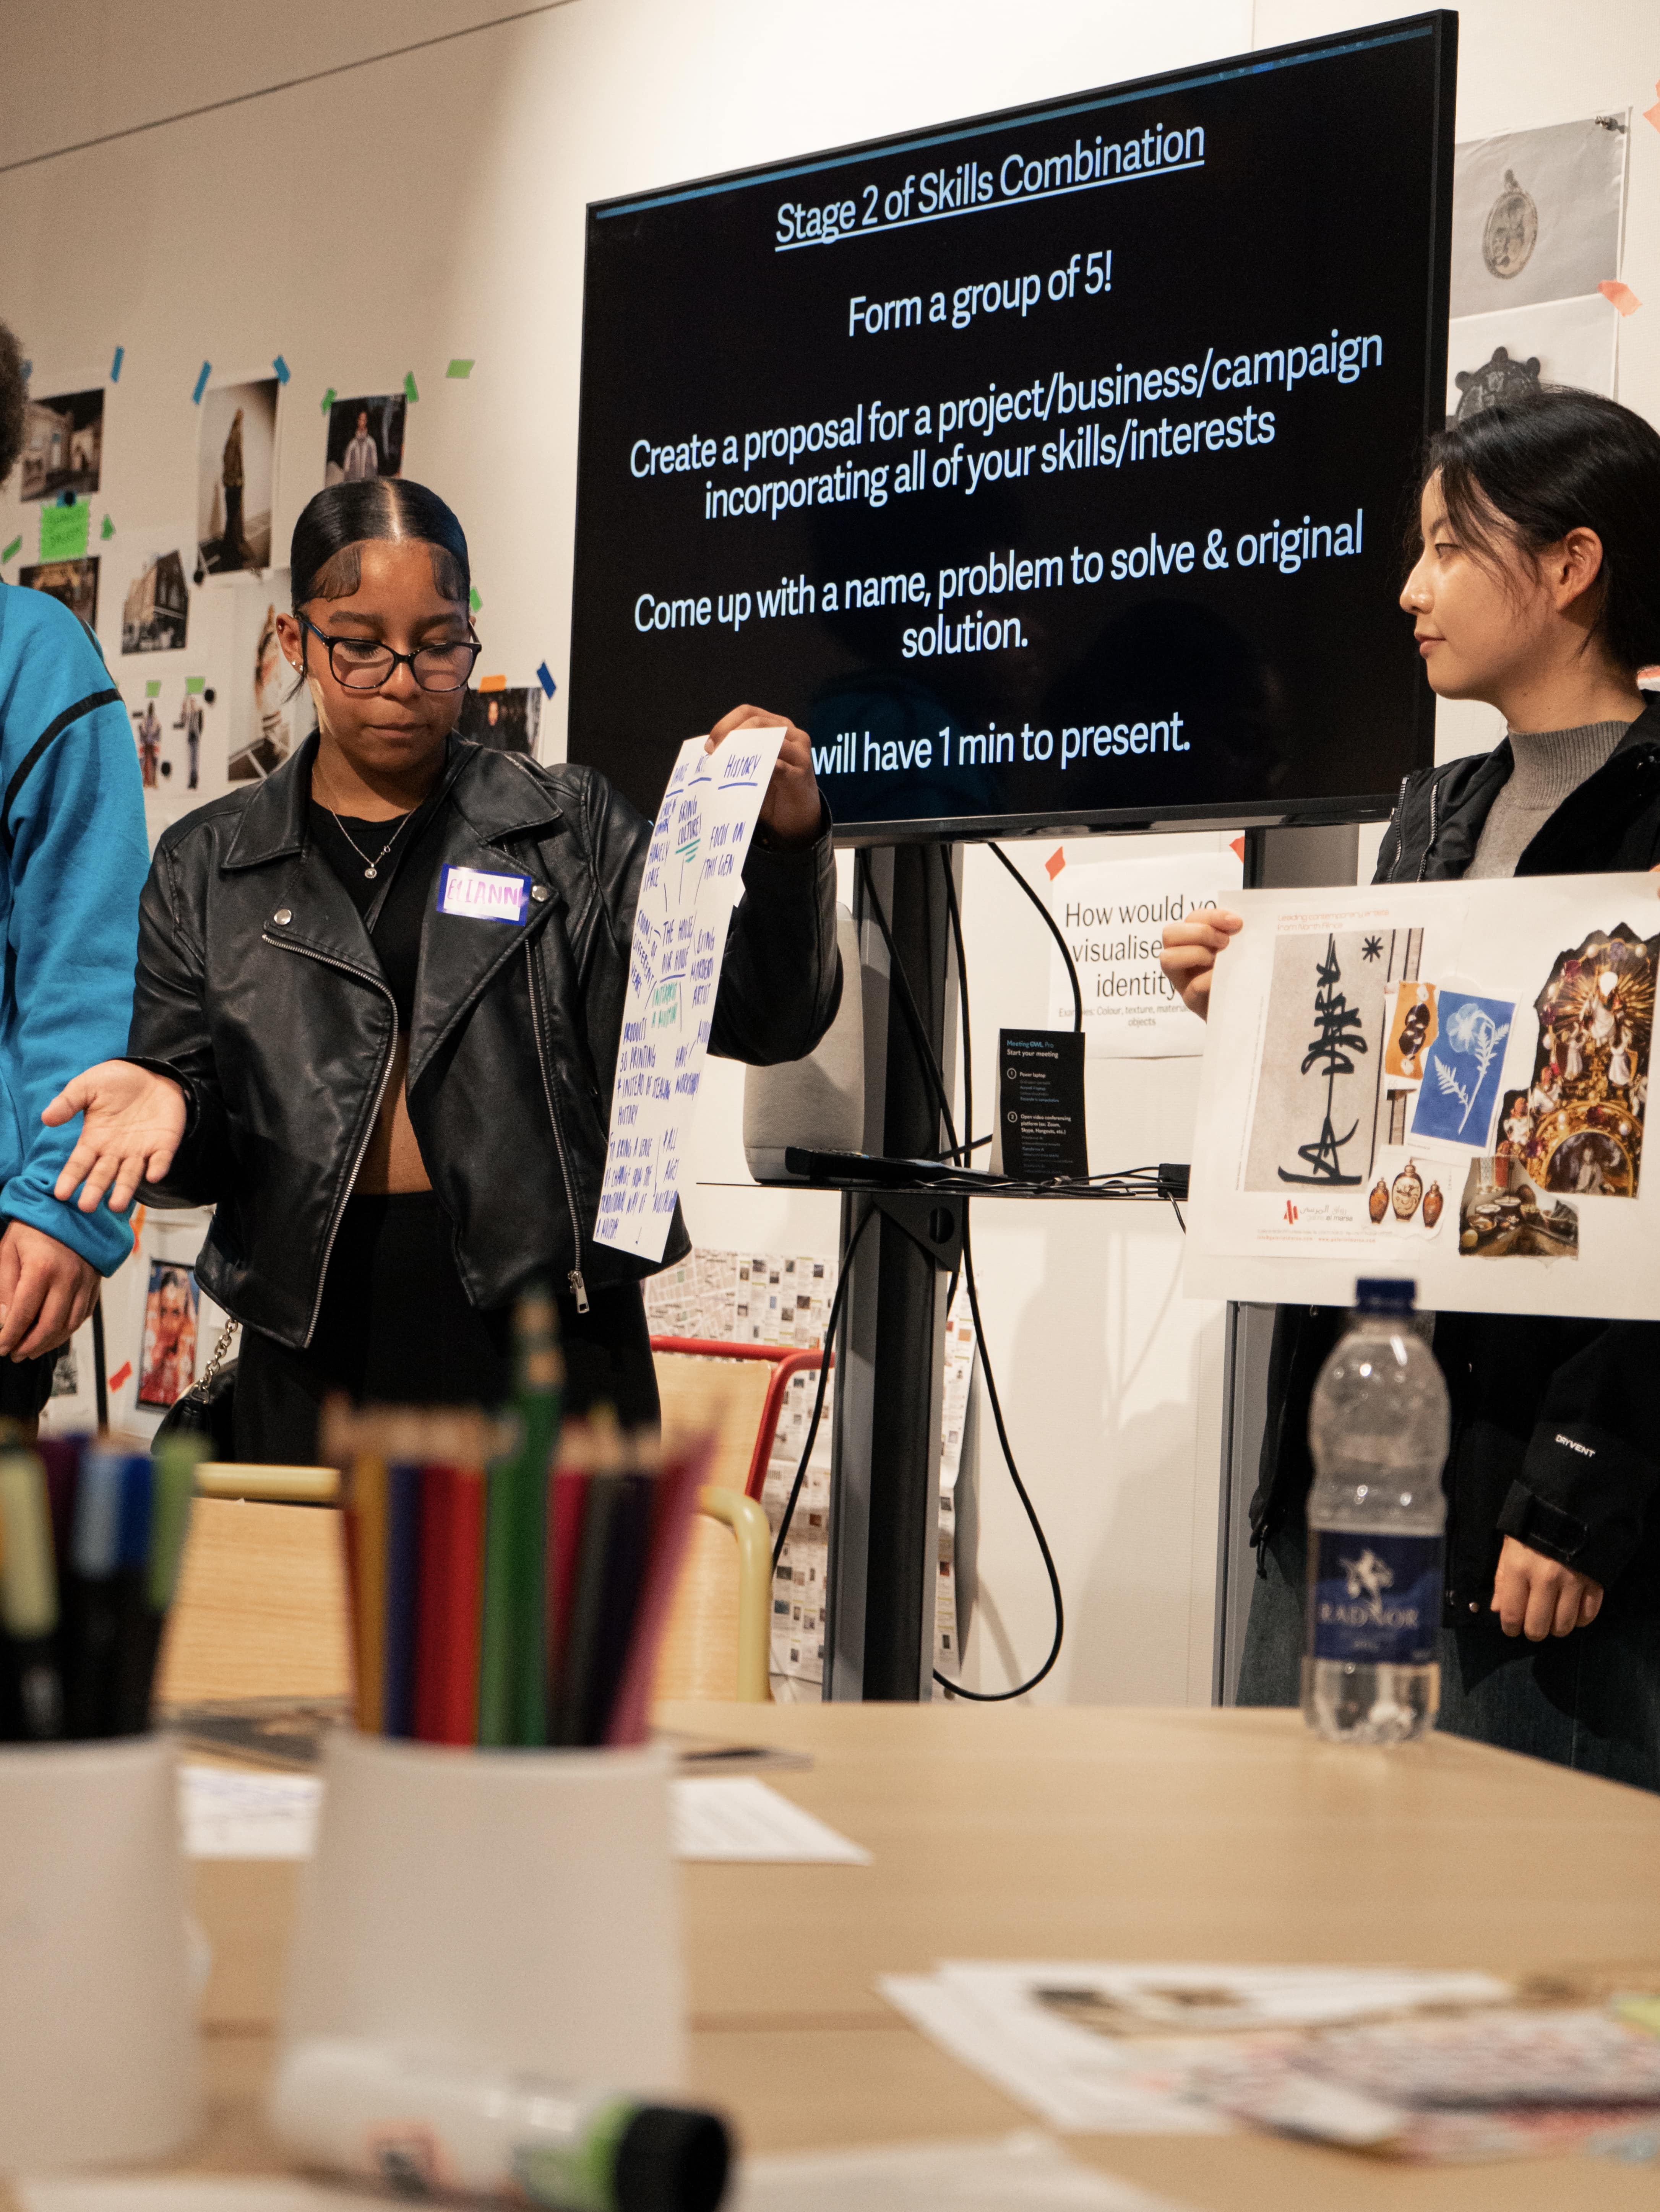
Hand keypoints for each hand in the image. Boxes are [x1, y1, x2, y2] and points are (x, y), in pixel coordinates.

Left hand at [0, 1222, 99, 1361]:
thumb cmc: (35, 1225)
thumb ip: (5, 1286)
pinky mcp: (94, 1282)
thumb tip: (4, 1319)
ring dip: (50, 1343)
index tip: (1, 1348)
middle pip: (49, 1326)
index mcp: (42, 1269)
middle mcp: (67, 1278)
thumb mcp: (8, 1250)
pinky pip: (84, 1314)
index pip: (23, 1314)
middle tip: (15, 1354)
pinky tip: (54, 1334)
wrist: (69, 1206)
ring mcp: (84, 1281)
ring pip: (69, 1324)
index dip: (10, 1336)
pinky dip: (68, 1329)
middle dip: (30, 1346)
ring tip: (32, 1350)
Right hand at [42, 1061, 187, 1213]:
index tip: (61, 1193)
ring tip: (117, 1205)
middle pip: (103, 1174)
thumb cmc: (114, 1082)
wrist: (150, 1072)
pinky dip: (158, 1167)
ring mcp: (140, 1150)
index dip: (71, 1178)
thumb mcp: (87, 1086)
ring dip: (125, 1189)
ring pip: (130, 1174)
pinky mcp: (163, 1144)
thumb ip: (68, 1102)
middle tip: (87, 1206)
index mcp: (94, 1140)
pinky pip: (161, 1160)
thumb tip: (46, 1118)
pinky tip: (153, 1176)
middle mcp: (115, 1151)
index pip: (80, 1163)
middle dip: (95, 1190)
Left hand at [706, 704, 821, 846]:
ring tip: (727, 765)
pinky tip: (749, 777)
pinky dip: (762, 768)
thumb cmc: (771, 788)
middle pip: (757, 723)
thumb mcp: (752, 766)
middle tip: (715, 757)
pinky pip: (780, 766)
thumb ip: (736, 753)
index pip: (747, 713)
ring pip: (770, 739)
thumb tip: (709, 748)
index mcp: (776, 725)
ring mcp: (799, 752)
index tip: (709, 745)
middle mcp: (790, 733)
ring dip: (744, 751)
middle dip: (731, 737)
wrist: (797, 815)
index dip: (725, 724)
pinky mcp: (802, 773)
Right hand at [1159, 909, 1243, 1019]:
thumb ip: (1237, 934)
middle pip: (1170, 933)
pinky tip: (1225, 978)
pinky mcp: (1191, 1002)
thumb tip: (1245, 921)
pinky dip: (1209, 979)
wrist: (1248, 1006)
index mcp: (1194, 940)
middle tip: (1225, 942)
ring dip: (1196, 954)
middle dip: (1200, 933)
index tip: (1237, 922)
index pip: (1192, 918)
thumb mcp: (1240, 948)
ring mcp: (1182, 980)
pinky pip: (1193, 986)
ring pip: (1167, 959)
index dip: (1212, 916)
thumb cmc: (1243, 973)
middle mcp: (1182, 957)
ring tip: (1218, 961)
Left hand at [1491, 1534, 1603, 1639]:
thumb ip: (1502, 1579)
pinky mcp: (1595, 1581)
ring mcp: (1572, 1581)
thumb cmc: (1532, 1526)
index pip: (1512, 1614)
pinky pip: (1588, 1615)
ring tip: (1552, 1619)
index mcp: (1518, 1568)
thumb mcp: (1509, 1546)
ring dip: (1556, 1628)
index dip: (1510, 1628)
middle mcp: (1545, 1579)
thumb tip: (1498, 1610)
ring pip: (1564, 1625)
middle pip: (1539, 1626)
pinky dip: (1579, 1619)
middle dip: (1533, 1631)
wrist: (1569, 1505)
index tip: (1511, 1629)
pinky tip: (1573, 1612)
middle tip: (1532, 1626)